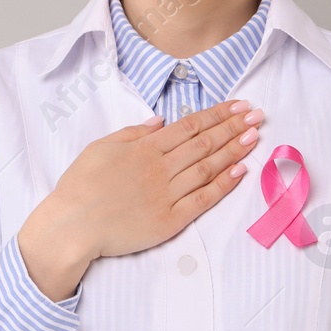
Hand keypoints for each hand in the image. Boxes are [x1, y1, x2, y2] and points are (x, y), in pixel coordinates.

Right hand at [18, 100, 264, 299]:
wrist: (72, 225)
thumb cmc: (80, 186)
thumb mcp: (101, 147)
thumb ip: (132, 132)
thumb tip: (160, 120)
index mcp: (145, 147)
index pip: (190, 126)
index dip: (218, 114)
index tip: (239, 105)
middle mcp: (160, 167)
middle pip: (205, 142)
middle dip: (234, 127)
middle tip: (258, 116)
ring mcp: (167, 194)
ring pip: (208, 167)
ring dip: (234, 150)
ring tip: (254, 137)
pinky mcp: (170, 220)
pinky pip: (203, 199)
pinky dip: (223, 185)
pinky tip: (240, 171)